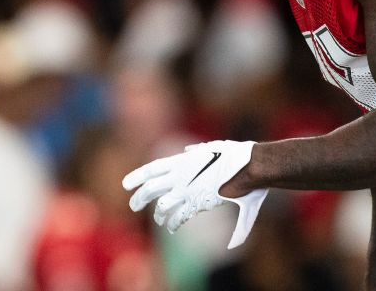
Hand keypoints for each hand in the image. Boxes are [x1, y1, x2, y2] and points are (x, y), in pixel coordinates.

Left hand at [122, 140, 268, 248]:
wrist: (249, 166)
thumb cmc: (235, 156)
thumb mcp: (211, 147)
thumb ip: (196, 151)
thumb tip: (188, 150)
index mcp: (183, 160)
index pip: (153, 169)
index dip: (137, 176)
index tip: (125, 184)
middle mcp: (181, 175)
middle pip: (151, 188)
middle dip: (139, 198)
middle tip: (132, 205)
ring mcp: (189, 189)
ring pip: (162, 204)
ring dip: (158, 214)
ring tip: (158, 221)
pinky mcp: (199, 202)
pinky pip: (180, 216)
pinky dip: (174, 223)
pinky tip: (172, 227)